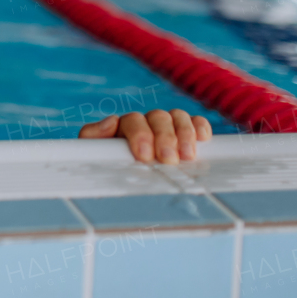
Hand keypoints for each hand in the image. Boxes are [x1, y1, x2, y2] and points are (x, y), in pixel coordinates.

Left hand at [78, 109, 211, 162]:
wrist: (116, 180)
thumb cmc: (105, 167)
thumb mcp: (93, 154)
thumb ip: (94, 136)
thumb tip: (111, 121)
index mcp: (123, 127)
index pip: (133, 120)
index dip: (141, 134)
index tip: (144, 155)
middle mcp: (146, 123)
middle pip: (158, 117)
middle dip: (164, 138)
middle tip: (168, 159)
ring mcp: (167, 127)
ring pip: (177, 117)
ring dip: (184, 134)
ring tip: (188, 156)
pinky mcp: (185, 135)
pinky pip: (195, 122)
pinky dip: (199, 126)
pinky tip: (203, 138)